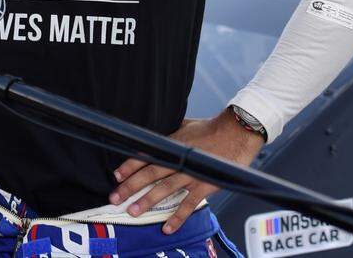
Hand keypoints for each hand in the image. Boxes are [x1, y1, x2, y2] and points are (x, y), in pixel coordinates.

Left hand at [109, 110, 263, 234]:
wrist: (236, 133)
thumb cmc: (212, 128)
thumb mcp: (186, 125)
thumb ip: (171, 133)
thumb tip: (158, 134)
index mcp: (172, 145)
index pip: (146, 156)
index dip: (129, 166)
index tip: (116, 176)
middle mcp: (178, 159)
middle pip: (149, 174)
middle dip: (130, 186)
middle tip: (115, 198)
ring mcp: (191, 173)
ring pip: (164, 189)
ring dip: (147, 200)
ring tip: (133, 211)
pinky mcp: (205, 185)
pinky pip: (189, 204)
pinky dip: (178, 217)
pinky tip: (167, 227)